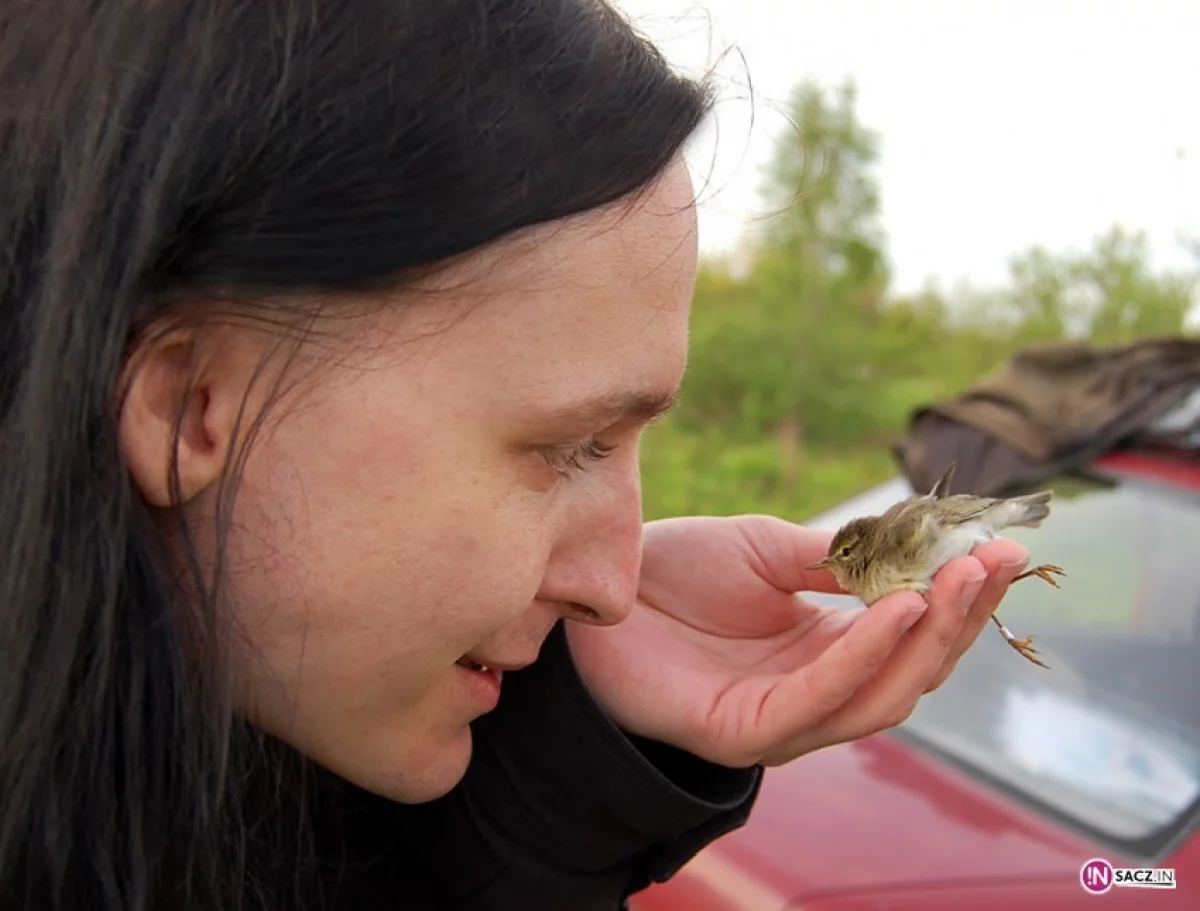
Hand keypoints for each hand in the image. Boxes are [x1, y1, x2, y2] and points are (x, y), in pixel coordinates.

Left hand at [565, 515, 1028, 767]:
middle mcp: (815, 689)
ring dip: (926, 639)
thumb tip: (916, 547)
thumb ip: (837, 558)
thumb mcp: (767, 549)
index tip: (1003, 547)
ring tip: (957, 581)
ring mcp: (783, 717)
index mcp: (826, 647)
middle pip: (911, 669)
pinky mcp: (745, 732)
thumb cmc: (674, 571)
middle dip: (961, 618)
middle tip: (997, 563)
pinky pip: (818, 699)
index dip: (960, 595)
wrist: (591, 596)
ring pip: (880, 695)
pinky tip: (895, 608)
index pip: (913, 633)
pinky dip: (861, 656)